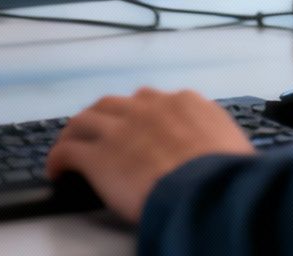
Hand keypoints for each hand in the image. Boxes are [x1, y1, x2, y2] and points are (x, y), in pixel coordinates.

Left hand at [44, 88, 256, 223]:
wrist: (209, 192)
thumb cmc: (229, 178)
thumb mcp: (234, 147)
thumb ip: (218, 139)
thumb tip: (225, 150)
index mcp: (185, 104)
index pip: (155, 100)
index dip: (141, 115)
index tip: (138, 126)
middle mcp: (149, 109)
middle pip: (114, 104)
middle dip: (104, 116)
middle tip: (99, 130)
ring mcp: (120, 130)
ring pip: (85, 120)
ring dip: (76, 132)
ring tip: (70, 144)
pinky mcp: (98, 156)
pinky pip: (67, 151)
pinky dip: (58, 158)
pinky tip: (57, 170)